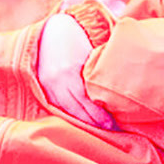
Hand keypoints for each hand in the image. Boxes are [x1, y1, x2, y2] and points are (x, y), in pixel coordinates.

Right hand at [37, 13, 115, 129]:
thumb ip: (100, 71)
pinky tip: (82, 121)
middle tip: (111, 130)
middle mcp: (57, 81)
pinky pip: (58, 107)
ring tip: (98, 129)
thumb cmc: (76, 41)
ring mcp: (48, 85)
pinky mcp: (43, 88)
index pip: (87, 102)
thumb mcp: (90, 52)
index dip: (100, 116)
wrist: (49, 33)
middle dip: (94, 122)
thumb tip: (119, 90)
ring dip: (83, 122)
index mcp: (70, 71)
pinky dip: (70, 115)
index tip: (113, 125)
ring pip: (67, 111)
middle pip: (78, 109)